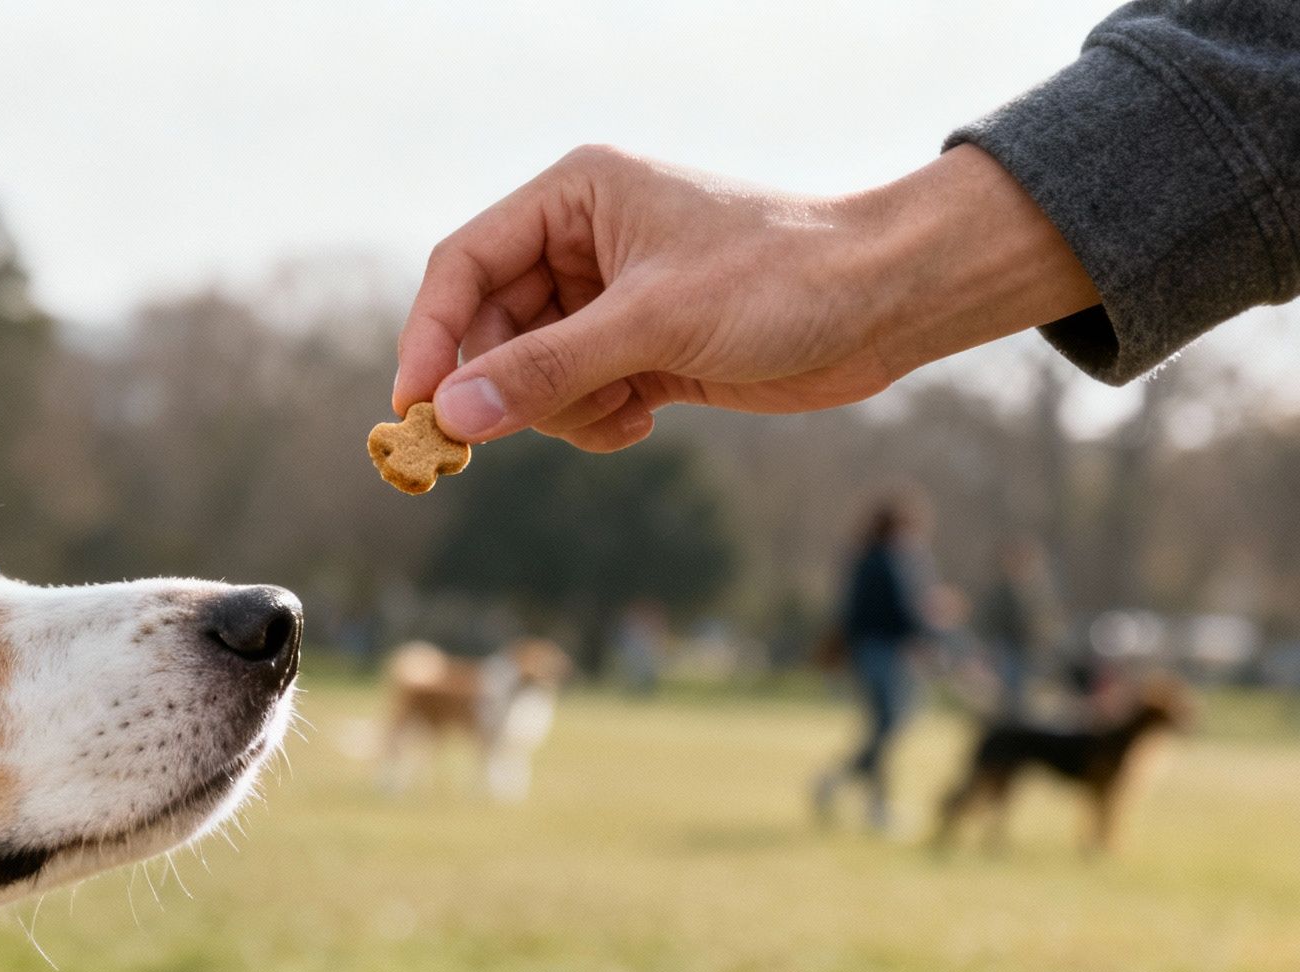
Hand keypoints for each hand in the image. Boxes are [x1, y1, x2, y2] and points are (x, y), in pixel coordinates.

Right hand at [392, 144, 1099, 449]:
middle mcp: (583, 244)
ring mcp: (612, 300)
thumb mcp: (653, 323)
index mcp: (576, 198)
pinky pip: (577, 398)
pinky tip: (646, 416)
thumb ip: (546, 369)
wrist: (887, 303)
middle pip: (491, 328)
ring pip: (531, 374)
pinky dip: (597, 419)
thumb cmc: (781, 279)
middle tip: (489, 442)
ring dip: (562, 409)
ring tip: (622, 409)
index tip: (415, 405)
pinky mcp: (643, 349)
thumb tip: (454, 414)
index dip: (431, 335)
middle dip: (503, 385)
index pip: (464, 264)